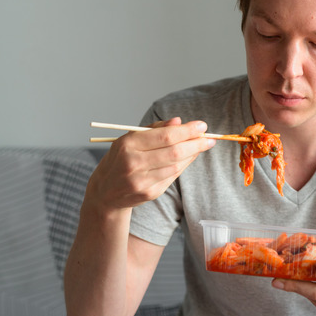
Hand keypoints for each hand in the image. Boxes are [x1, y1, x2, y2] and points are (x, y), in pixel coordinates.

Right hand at [86, 117, 215, 211]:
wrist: (106, 191)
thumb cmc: (121, 158)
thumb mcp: (130, 138)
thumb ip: (154, 128)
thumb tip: (178, 121)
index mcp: (128, 144)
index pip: (165, 136)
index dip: (187, 131)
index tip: (202, 125)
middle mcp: (133, 163)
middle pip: (174, 152)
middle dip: (196, 143)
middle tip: (209, 138)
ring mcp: (141, 181)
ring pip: (176, 166)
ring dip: (192, 155)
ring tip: (202, 145)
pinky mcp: (149, 194)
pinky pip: (172, 177)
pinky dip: (183, 166)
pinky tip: (189, 158)